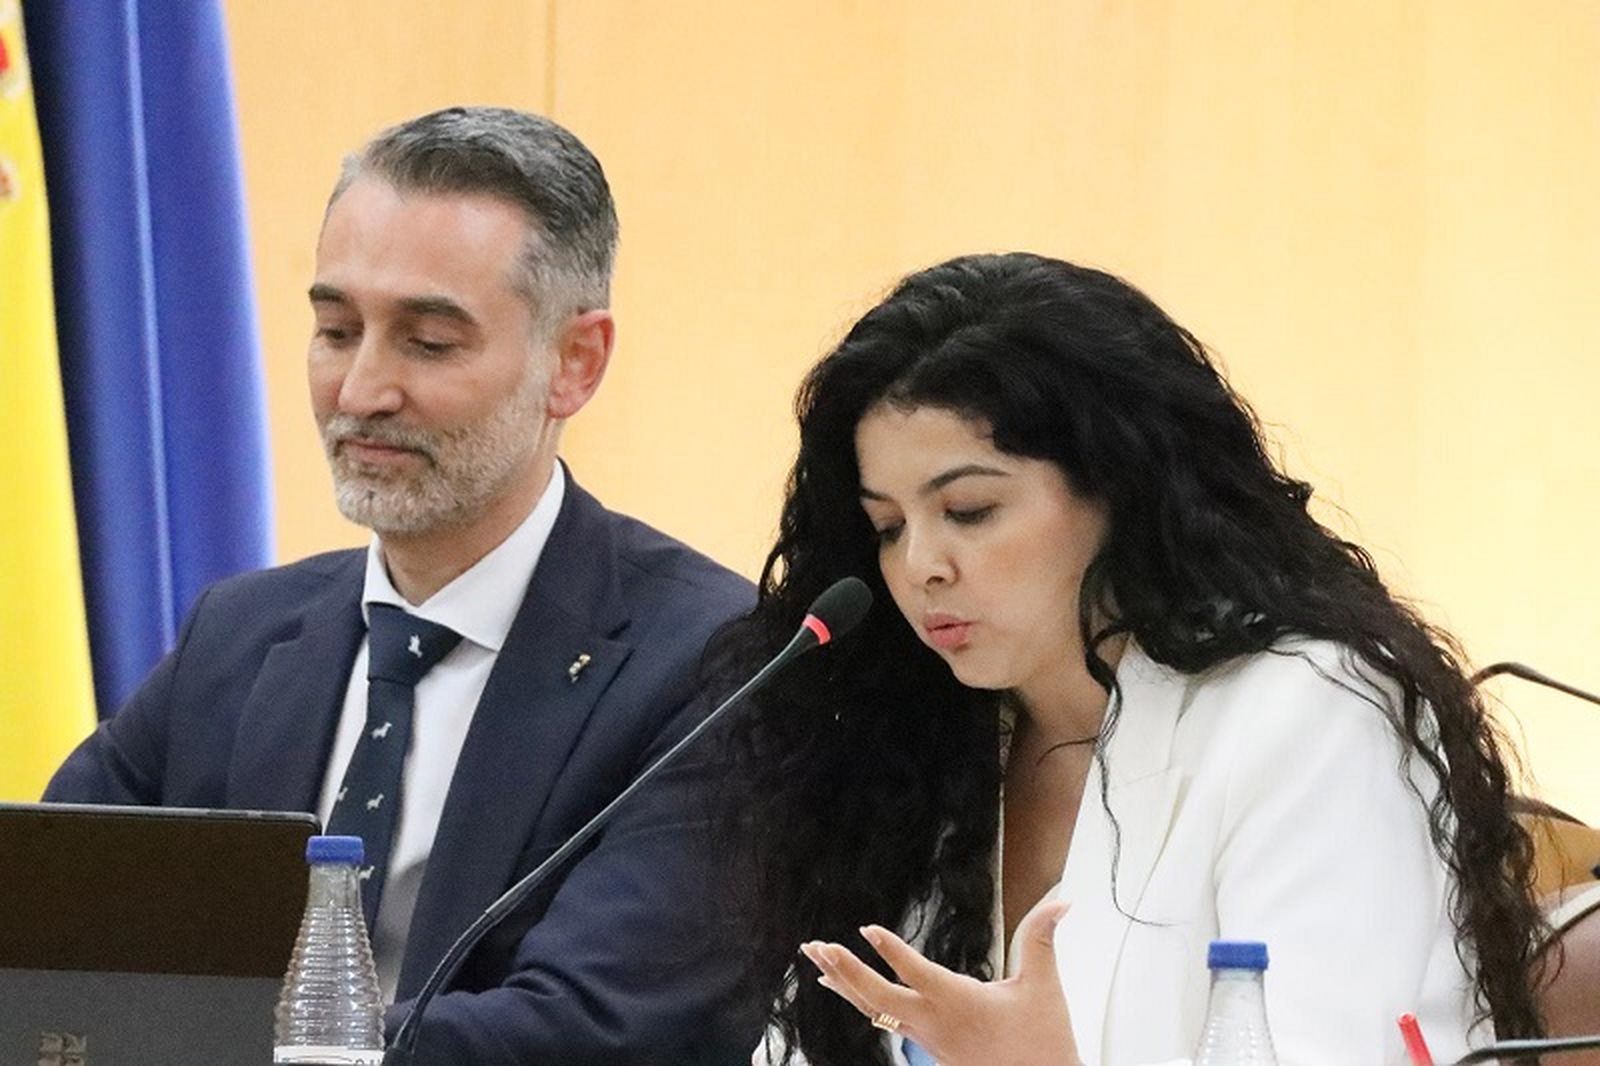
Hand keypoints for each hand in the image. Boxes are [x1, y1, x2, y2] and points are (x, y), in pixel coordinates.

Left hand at [799, 896, 1081, 1065]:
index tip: (867, 929)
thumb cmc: (1042, 1045)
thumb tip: (1059, 902)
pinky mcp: (928, 1048)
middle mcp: (935, 1023)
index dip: (891, 950)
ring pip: (874, 1012)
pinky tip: (845, 990)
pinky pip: (883, 1022)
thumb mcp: (1044, 987)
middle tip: (818, 946)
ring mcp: (927, 1039)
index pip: (916, 973)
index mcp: (960, 1004)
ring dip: (844, 984)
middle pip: (878, 998)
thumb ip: (1042, 938)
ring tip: (817, 960)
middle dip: (845, 970)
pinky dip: (860, 1002)